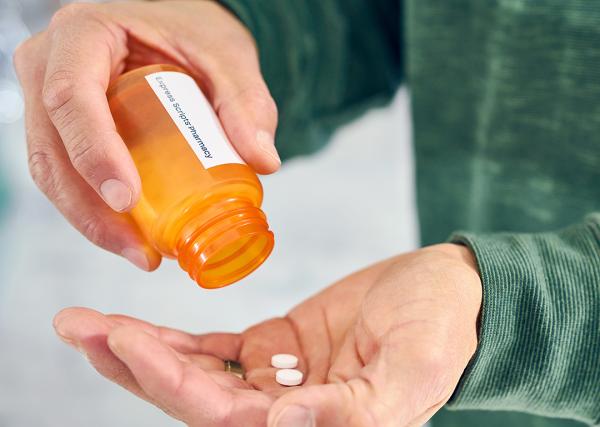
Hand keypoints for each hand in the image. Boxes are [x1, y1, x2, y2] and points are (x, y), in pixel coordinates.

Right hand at [13, 1, 279, 270]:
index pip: (72, 97)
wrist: (174, 21)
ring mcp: (49, 98)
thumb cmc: (193, 27)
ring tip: (141, 253)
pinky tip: (130, 234)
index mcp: (84, 34)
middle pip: (51, 148)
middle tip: (141, 250)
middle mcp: (51, 64)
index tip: (128, 201)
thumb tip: (264, 162)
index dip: (94, 153)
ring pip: (51, 170)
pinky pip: (66, 173)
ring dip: (92, 221)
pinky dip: (93, 209)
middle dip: (91, 210)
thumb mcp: (225, 54)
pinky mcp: (64, 126)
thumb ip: (246, 100)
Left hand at [53, 244, 481, 425]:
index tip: (127, 338)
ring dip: (143, 350)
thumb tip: (282, 425)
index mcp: (318, 425)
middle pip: (194, 397)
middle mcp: (286, 411)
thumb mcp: (414, 368)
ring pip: (196, 372)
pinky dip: (175, 338)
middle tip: (80, 328)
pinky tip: (137, 324)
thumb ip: (357, 410)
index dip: (173, 381)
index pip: (227, 415)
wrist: (451, 292)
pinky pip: (216, 347)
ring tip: (90, 324)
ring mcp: (277, 378)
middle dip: (134, 365)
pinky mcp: (277, 346)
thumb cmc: (444, 330)